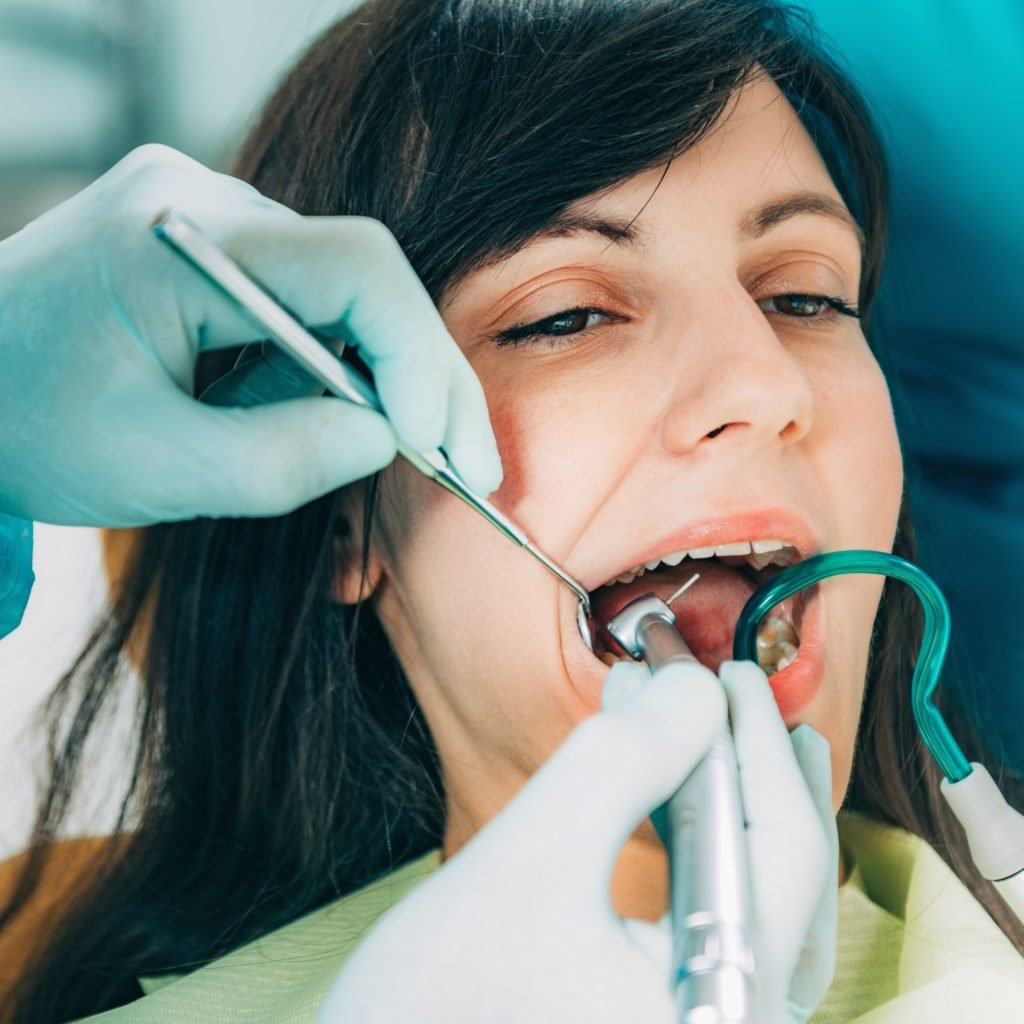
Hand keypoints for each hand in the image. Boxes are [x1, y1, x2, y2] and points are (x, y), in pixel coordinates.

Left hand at [0, 145, 500, 525]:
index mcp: (179, 236)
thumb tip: (386, 440)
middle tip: (467, 466)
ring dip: (376, 386)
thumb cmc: (26, 425)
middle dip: (423, 380)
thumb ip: (280, 462)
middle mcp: (207, 203)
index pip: (353, 265)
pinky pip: (312, 310)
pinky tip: (310, 422)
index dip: (417, 354)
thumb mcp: (153, 467)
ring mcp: (216, 221)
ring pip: (347, 301)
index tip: (439, 443)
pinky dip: (333, 376)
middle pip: (366, 281)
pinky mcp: (223, 254)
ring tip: (365, 455)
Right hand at [317, 659, 836, 1023]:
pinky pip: (733, 936)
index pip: (783, 845)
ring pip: (771, 913)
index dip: (755, 738)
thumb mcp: (529, 856)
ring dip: (752, 810)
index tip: (731, 670)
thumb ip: (623, 760)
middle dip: (761, 769)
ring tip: (752, 743)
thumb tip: (698, 691)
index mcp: (721, 1001)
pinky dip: (721, 859)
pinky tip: (705, 815)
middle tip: (742, 691)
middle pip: (795, 883)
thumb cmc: (434, 998)